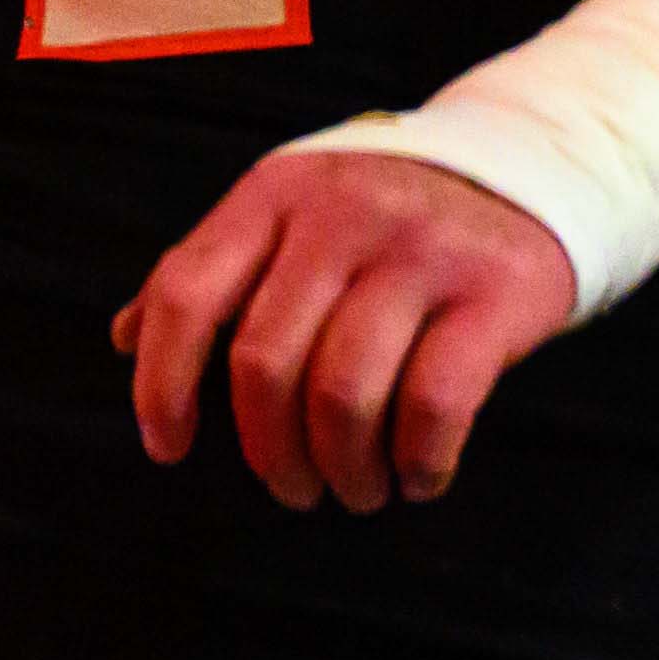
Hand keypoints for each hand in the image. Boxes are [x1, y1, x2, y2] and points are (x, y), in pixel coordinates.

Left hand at [118, 145, 581, 509]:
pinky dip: (418, 461)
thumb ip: (214, 271)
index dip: (161, 383)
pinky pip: (436, 402)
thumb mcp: (292, 215)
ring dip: (342, 467)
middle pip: (264, 361)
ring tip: (355, 490)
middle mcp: (340, 215)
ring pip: (344, 391)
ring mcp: (420, 251)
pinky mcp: (495, 292)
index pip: (187, 293)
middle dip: (268, 449)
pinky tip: (418, 477)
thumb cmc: (387, 217)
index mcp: (274, 195)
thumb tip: (124, 338)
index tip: (167, 447)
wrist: (534, 170)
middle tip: (291, 487)